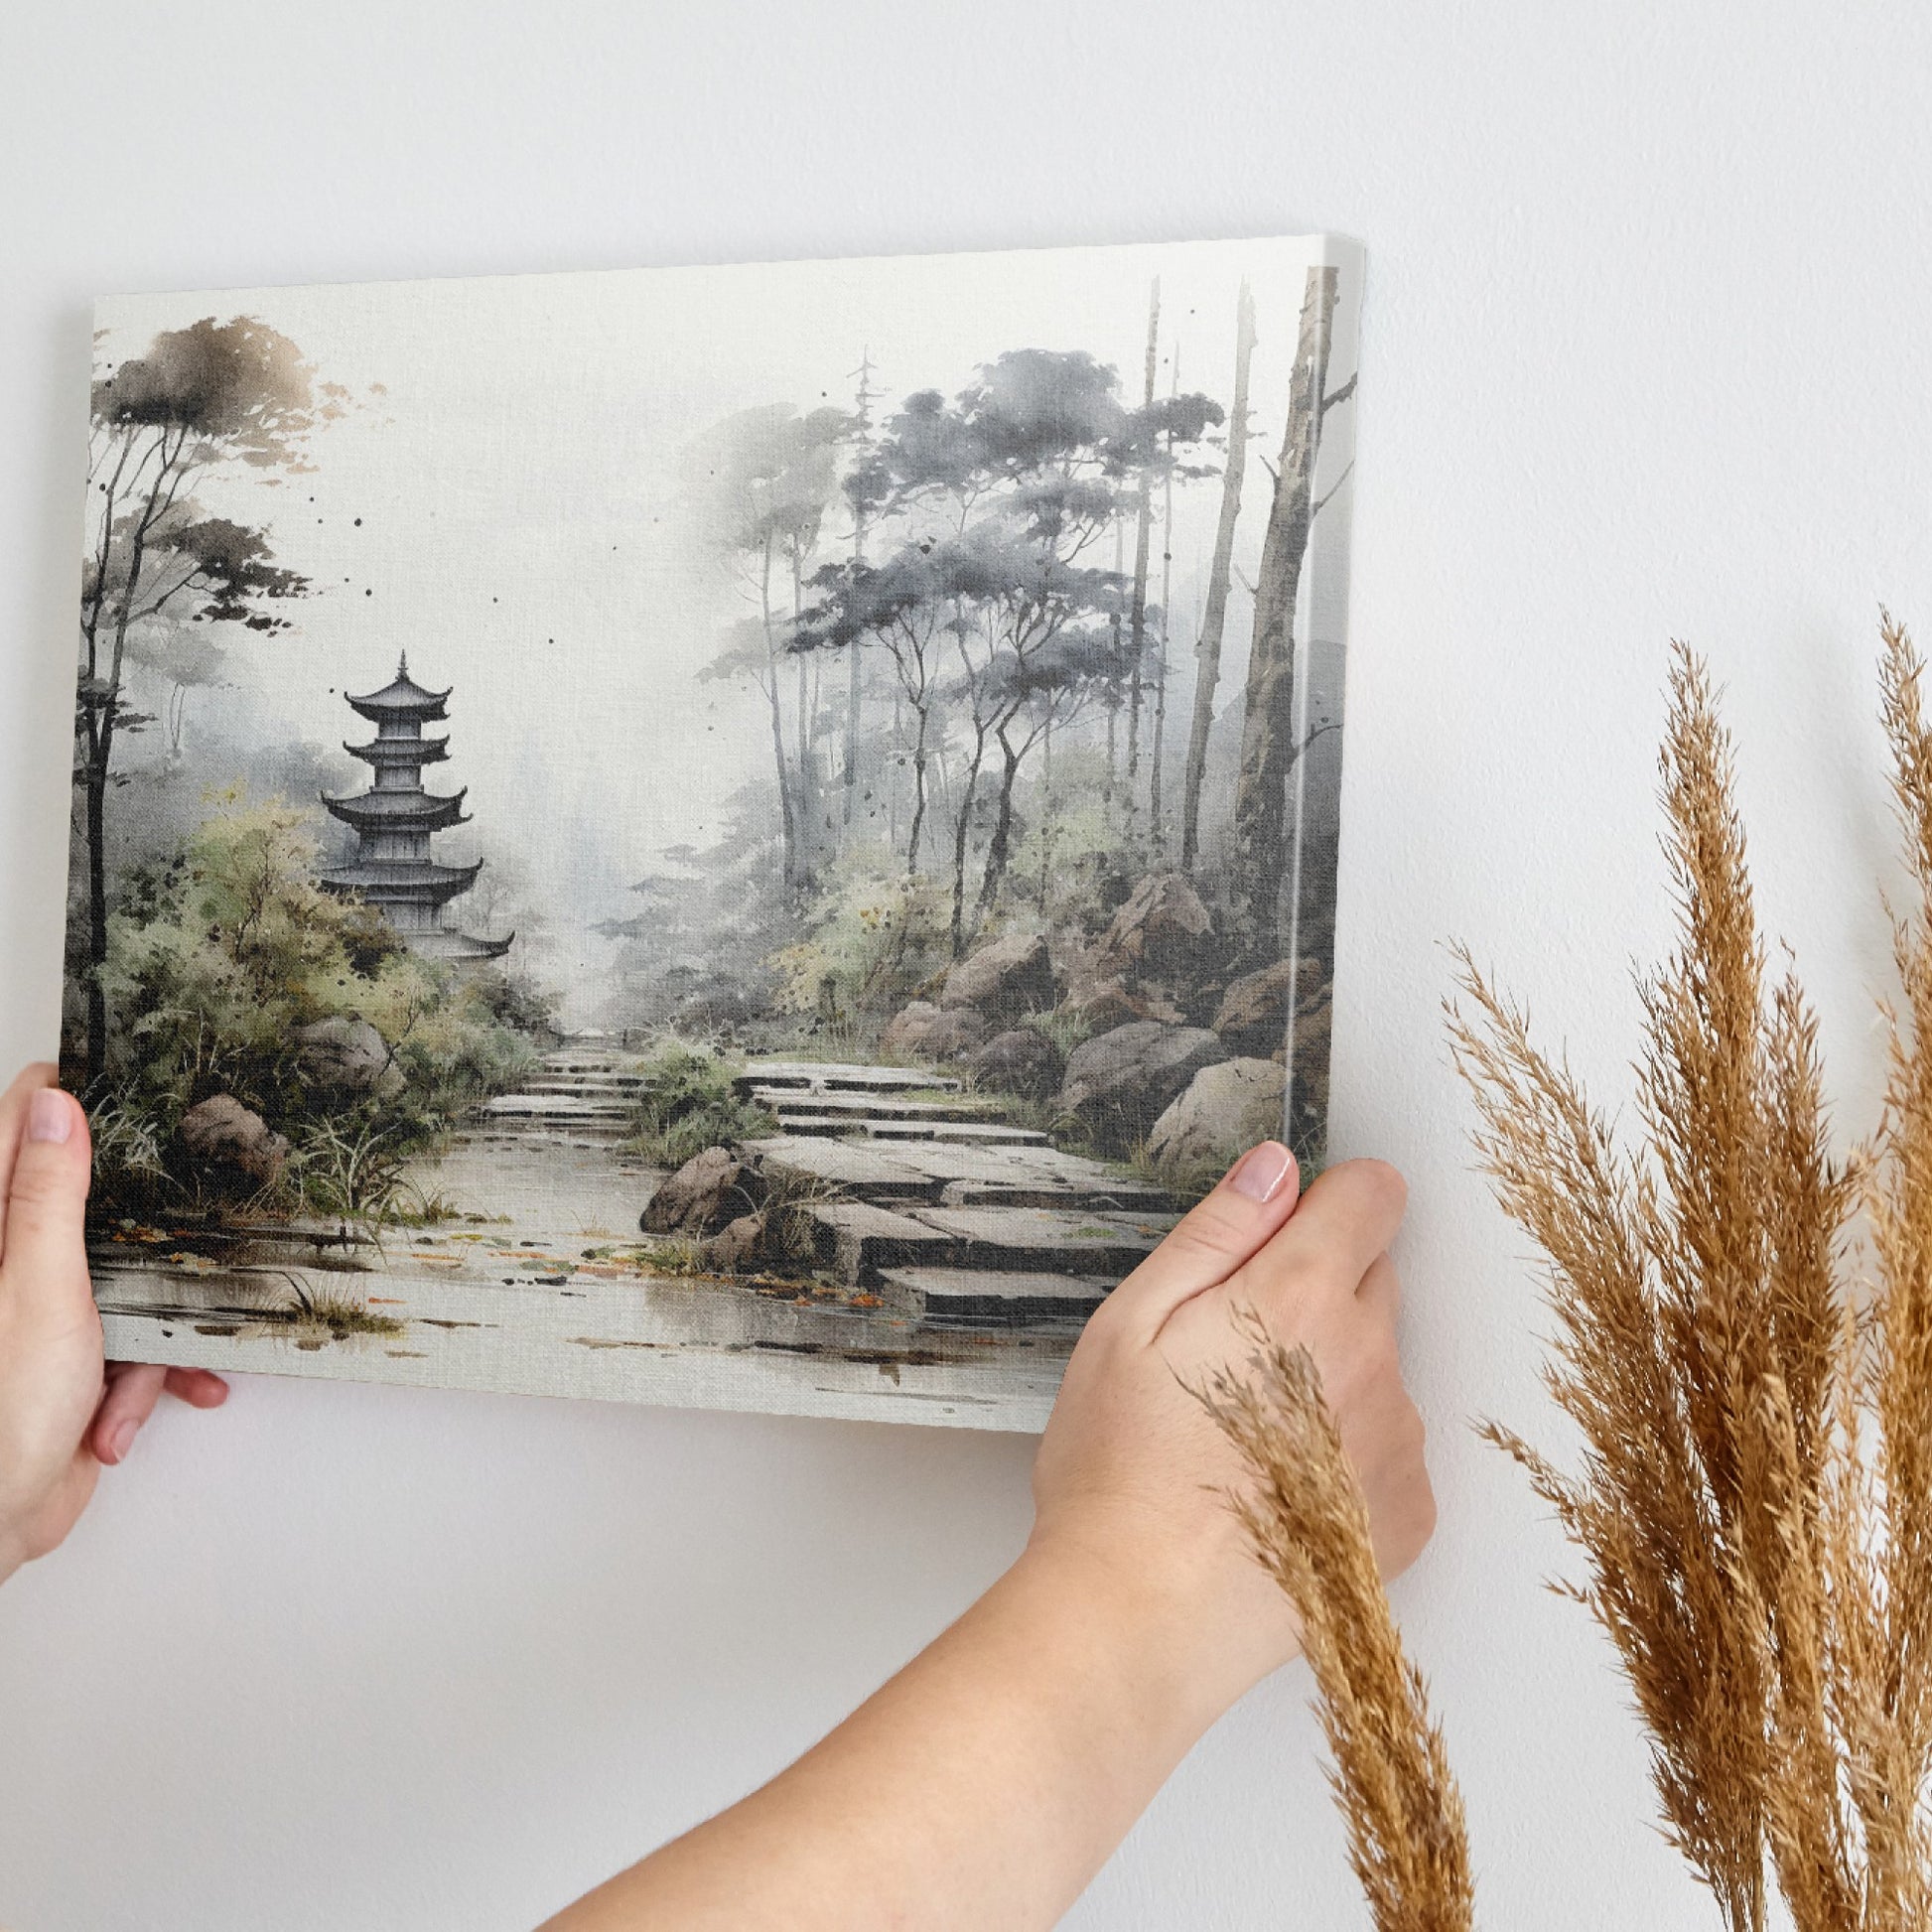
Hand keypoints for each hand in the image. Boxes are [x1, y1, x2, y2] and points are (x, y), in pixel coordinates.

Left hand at [0, 1064, 227, 1582]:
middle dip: (143, 1230)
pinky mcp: (71, 1357)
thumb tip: (55, 1105)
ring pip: (125, 1276)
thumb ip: (48, 1195)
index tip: (123, 1082)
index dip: (67, 1099)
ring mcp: (42, 1310)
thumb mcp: (39, 1286)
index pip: (19, 1128)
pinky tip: (131, 1411)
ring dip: (149, 1327)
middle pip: (88, 1202)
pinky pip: (132, 1341)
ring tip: (139, 1368)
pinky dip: (145, 1376)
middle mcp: (12, 1263)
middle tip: (175, 1223)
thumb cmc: (1, 1412)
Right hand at [1028, 1143, 1434, 1724]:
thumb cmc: (1120, 1472)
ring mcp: (1397, 1441)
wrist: (1143, 1616)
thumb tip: (1275, 1169)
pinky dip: (1346, 1456)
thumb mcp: (1131, 1323)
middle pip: (1375, 1279)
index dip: (1326, 1201)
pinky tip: (1276, 1490)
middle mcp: (1371, 1359)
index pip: (1373, 1194)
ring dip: (1331, 1378)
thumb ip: (1216, 1233)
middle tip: (1231, 1352)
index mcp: (1301, 1296)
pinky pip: (1388, 1449)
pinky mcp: (1407, 1513)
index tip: (1282, 1235)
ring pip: (1378, 1367)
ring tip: (1243, 1437)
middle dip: (1316, 1292)